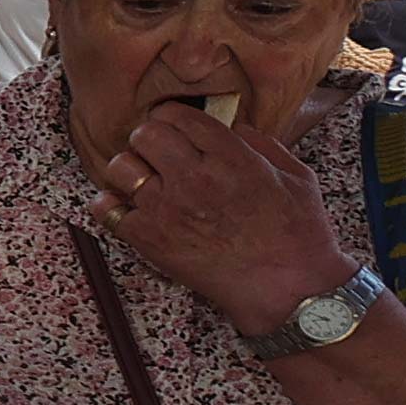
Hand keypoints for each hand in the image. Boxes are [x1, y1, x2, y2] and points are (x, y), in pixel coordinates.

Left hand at [86, 103, 345, 337]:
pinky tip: (127, 208)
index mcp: (230, 156)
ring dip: (129, 171)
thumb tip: (232, 126)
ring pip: (119, 166)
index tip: (172, 128)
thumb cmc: (299, 235)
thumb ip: (262, 144)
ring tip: (142, 182)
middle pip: (144, 133)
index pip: (177, 114)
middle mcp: (195, 176)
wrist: (289, 290)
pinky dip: (111, 206)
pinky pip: (106, 209)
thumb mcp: (296, 176)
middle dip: (148, 139)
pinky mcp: (149, 239)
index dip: (171, 117)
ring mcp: (168, 208)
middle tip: (157, 154)